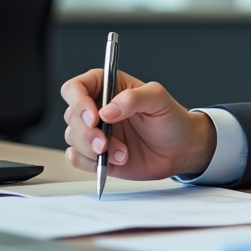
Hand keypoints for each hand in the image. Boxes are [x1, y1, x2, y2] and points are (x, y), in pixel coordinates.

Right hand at [61, 69, 216, 179]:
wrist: (180, 150)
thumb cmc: (171, 119)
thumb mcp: (159, 99)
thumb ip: (134, 98)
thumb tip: (106, 110)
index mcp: (109, 87)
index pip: (76, 87)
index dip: (78, 101)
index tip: (94, 117)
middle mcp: (97, 108)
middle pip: (71, 115)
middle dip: (86, 132)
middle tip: (105, 143)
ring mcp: (95, 132)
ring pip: (72, 138)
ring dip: (93, 149)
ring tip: (122, 153)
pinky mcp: (95, 154)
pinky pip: (76, 159)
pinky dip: (90, 163)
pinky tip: (114, 161)